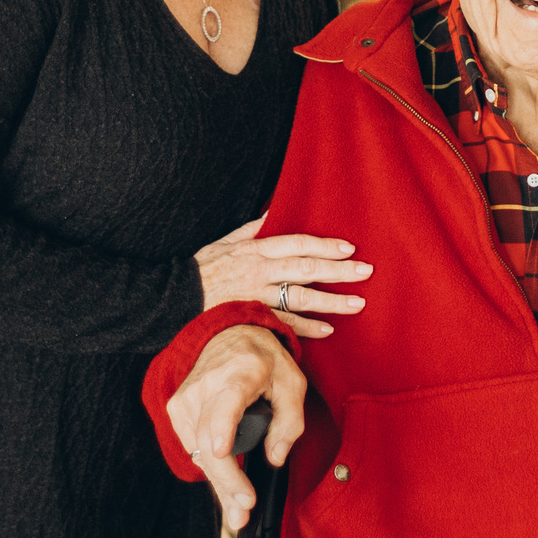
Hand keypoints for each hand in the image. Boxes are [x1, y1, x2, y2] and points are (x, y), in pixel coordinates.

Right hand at [165, 324, 307, 526]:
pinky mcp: (176, 410)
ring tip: (238, 508)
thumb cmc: (264, 358)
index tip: (220, 451)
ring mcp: (185, 399)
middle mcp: (205, 386)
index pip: (223, 404)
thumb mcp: (292, 383)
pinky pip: (193, 447)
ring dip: (219, 482)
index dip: (220, 429)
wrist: (229, 332)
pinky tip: (227, 485)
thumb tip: (274, 458)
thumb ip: (290, 422)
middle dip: (226, 480)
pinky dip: (210, 468)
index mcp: (238, 374)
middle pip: (208, 441)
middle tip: (244, 510)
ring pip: (198, 451)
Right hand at [195, 216, 372, 337]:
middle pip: (306, 269)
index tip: (348, 247)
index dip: (324, 245)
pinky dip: (306, 328)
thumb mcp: (224, 241)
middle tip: (365, 272)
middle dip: (338, 270)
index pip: (296, 244)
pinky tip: (328, 329)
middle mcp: (259, 272)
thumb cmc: (201, 269)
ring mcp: (256, 297)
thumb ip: (252, 227)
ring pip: (300, 298)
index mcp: (255, 250)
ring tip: (357, 303)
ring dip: (331, 301)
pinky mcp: (251, 319)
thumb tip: (274, 208)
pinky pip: (284, 324)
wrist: (172, 299)